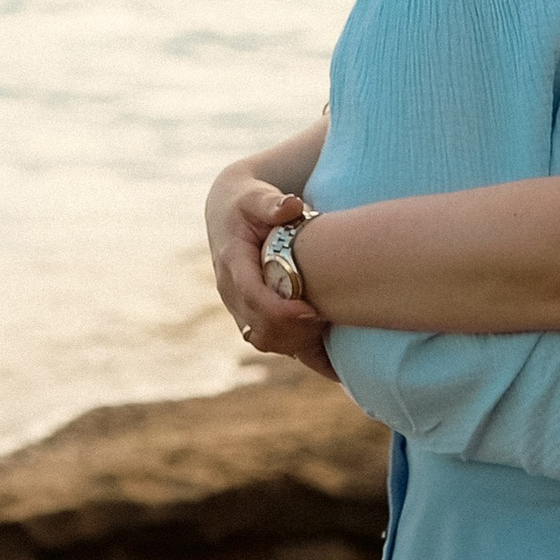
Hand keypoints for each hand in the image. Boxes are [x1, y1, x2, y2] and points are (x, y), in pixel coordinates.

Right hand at [206, 163, 333, 372]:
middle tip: (327, 319)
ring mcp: (240, 308)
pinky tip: (331, 363)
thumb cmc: (248, 203)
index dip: (279, 311)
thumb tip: (292, 205)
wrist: (228, 214)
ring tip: (327, 327)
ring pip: (264, 340)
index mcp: (232, 263)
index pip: (251, 296)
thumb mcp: (256, 196)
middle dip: (294, 331)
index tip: (311, 311)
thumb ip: (271, 202)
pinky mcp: (252, 316)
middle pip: (259, 327)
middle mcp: (232, 292)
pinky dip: (300, 353)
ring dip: (296, 342)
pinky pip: (273, 344)